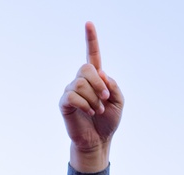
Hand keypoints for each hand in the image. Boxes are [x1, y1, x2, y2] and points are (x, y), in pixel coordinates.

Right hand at [60, 22, 123, 172]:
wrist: (98, 140)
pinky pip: (73, 96)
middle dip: (98, 83)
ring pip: (80, 83)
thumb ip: (113, 85)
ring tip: (98, 110)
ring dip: (93, 98)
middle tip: (105, 98)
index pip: (92, 55)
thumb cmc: (108, 121)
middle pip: (86, 68)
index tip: (89, 23)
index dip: (91, 39)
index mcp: (96, 78)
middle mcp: (81, 81)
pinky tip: (89, 112)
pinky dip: (85, 104)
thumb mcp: (118, 101)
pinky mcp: (65, 103)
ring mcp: (71, 91)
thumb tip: (100, 74)